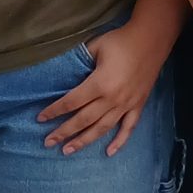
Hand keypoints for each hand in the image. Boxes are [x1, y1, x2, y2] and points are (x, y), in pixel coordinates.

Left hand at [38, 22, 164, 156]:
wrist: (151, 40)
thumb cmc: (120, 41)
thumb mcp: (95, 47)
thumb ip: (79, 61)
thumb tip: (64, 73)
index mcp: (99, 84)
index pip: (71, 102)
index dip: (54, 111)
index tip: (41, 118)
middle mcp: (112, 99)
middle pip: (83, 120)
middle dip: (63, 132)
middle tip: (48, 142)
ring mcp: (126, 104)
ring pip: (102, 128)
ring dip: (84, 141)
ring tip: (68, 150)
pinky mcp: (138, 105)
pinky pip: (128, 128)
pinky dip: (120, 141)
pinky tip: (109, 152)